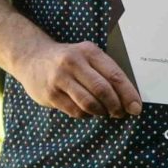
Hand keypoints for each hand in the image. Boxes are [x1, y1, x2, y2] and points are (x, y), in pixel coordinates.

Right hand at [11, 37, 141, 118]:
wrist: (31, 57)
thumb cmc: (68, 60)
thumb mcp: (87, 56)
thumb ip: (105, 72)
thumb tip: (128, 98)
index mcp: (89, 52)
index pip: (115, 76)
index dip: (128, 94)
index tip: (136, 107)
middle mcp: (74, 63)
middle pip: (102, 90)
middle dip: (116, 105)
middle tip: (121, 113)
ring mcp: (59, 79)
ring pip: (88, 103)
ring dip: (101, 112)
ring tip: (105, 113)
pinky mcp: (49, 93)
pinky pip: (74, 110)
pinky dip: (85, 114)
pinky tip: (88, 111)